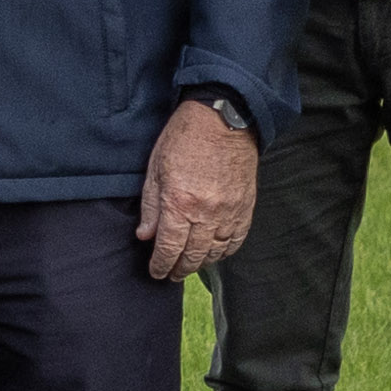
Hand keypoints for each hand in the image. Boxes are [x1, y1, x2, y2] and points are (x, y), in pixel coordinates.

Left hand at [140, 100, 259, 281]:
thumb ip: (151, 206)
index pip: (169, 248)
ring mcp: (229, 211)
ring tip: (191, 264)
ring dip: (202, 262)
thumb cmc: (184, 137)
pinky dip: (225, 251)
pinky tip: (216, 252)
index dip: (161, 265)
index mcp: (179, 203)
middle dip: (180, 269)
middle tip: (172, 273)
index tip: (156, 272)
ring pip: (216, 252)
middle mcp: (206, 213)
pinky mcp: (245, 206)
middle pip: (193, 256)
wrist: (223, 117)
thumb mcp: (156, 168)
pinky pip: (237, 239)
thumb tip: (145, 236)